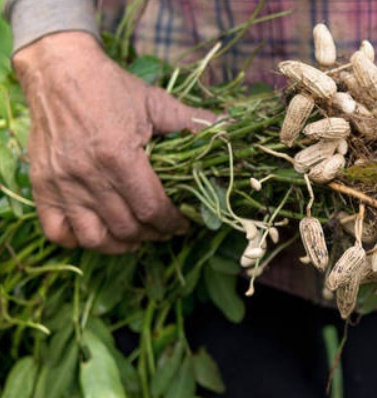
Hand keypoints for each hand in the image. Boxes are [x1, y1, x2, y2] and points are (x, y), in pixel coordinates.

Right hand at [13, 31, 216, 253]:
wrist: (59, 71)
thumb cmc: (111, 87)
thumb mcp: (155, 103)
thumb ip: (193, 122)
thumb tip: (231, 125)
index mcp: (119, 156)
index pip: (152, 208)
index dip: (172, 223)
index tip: (183, 224)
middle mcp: (88, 175)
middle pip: (128, 227)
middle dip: (154, 234)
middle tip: (165, 230)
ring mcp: (62, 184)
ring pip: (95, 237)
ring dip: (121, 244)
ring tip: (137, 238)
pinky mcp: (42, 186)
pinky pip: (57, 231)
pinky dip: (79, 240)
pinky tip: (99, 234)